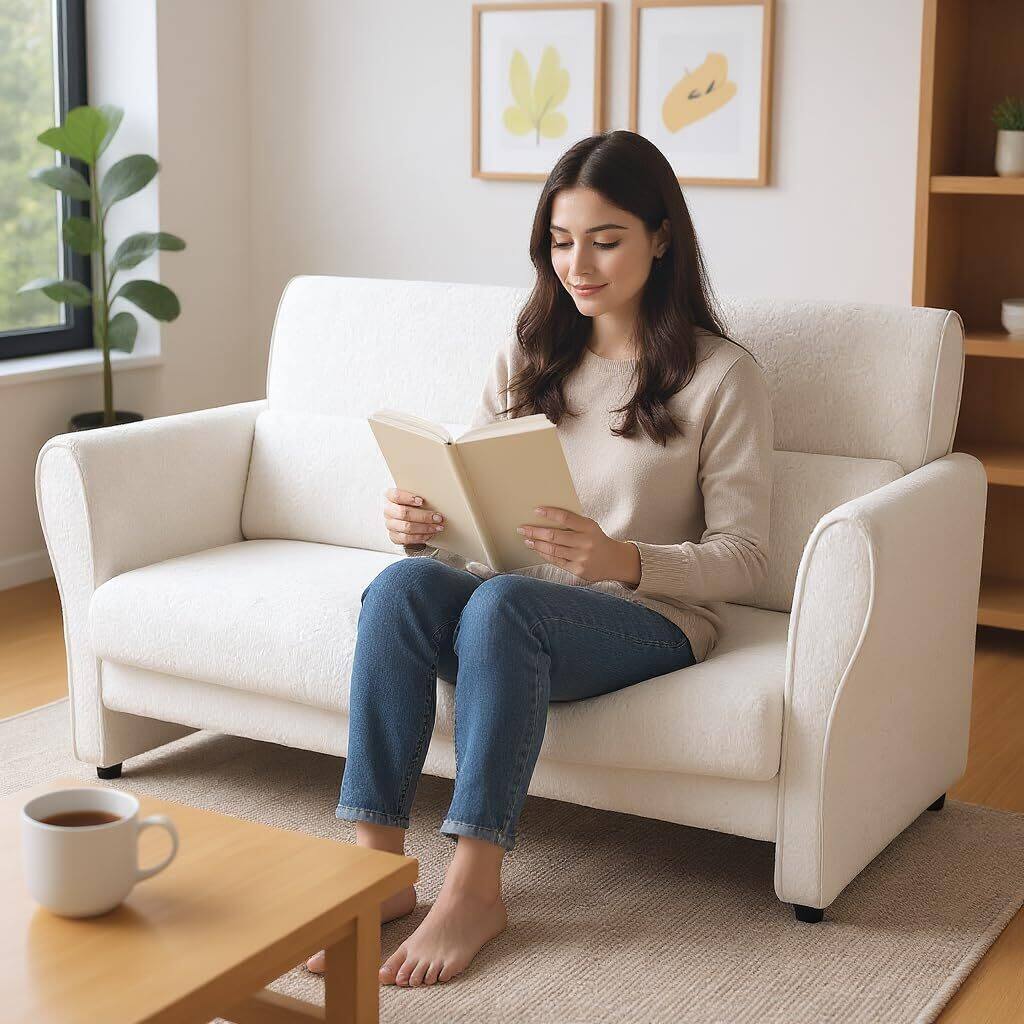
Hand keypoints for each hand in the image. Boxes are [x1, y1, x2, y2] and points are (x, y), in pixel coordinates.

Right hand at [383, 488, 445, 546]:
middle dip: (423, 516)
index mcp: (390, 497)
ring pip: (406, 527)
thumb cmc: (413, 505)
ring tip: (437, 527)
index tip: (421, 501)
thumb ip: (420, 495)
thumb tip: (436, 495)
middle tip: (438, 517)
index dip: (408, 498)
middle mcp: (388, 511)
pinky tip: (429, 534)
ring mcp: (390, 524)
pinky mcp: (394, 536)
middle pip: (403, 513)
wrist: (409, 519)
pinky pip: (406, 539)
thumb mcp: (415, 497)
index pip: (396, 496)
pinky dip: (420, 537)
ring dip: (425, 528)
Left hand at [517, 507, 639, 584]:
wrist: (615, 561)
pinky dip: (544, 554)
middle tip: (522, 528)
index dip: (550, 513)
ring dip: (536, 544)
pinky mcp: (578, 570)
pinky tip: (537, 549)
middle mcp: (585, 542)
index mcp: (589, 527)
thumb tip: (546, 516)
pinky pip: (556, 561)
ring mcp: (581, 557)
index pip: (566, 518)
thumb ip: (573, 523)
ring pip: (553, 549)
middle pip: (554, 536)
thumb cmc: (597, 540)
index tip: (536, 510)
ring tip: (527, 539)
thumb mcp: (590, 527)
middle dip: (535, 531)